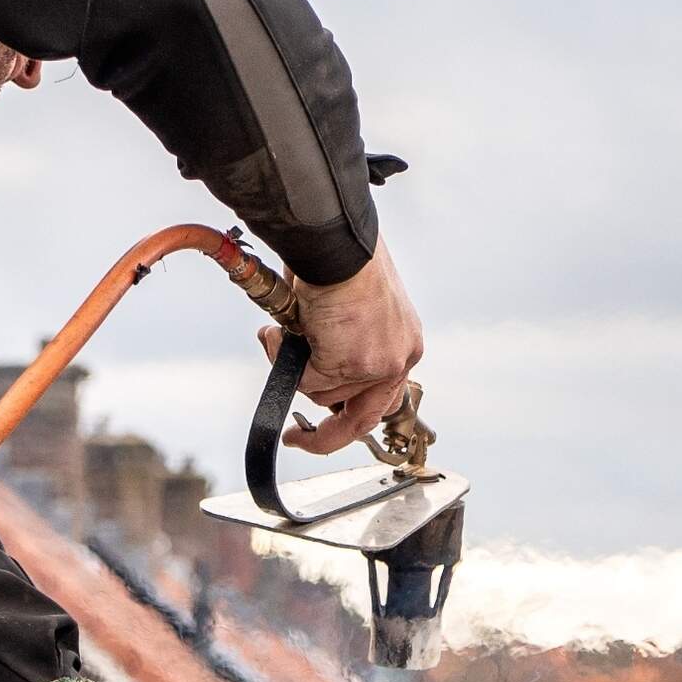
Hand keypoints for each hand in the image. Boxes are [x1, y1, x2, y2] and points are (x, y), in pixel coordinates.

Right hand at [262, 244, 424, 454]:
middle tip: (297, 436)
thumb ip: (340, 339)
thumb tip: (304, 357)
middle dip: (324, 434)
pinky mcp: (351, 364)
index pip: (384, 395)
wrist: (339, 245)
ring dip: (295, 368)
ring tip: (284, 333)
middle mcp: (399, 357)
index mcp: (402, 342)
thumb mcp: (352, 306)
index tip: (332, 420)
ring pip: (322, 393)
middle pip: (361, 416)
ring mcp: (378, 365)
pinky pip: (304, 380)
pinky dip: (282, 356)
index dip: (353, 412)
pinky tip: (278, 331)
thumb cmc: (343, 259)